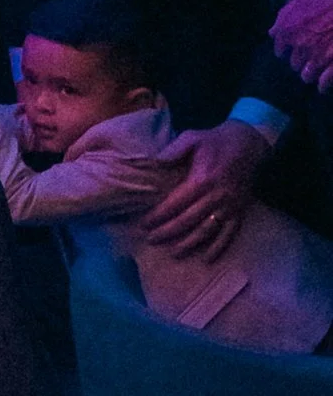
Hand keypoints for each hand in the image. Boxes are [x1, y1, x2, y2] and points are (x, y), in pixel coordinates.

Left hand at [140, 118, 271, 259]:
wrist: (250, 143)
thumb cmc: (216, 140)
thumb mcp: (193, 137)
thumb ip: (173, 150)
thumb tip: (156, 162)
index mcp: (202, 179)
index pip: (176, 203)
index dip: (159, 216)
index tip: (145, 224)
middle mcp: (216, 196)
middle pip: (188, 220)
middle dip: (168, 232)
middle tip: (151, 240)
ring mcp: (230, 205)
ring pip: (207, 230)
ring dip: (190, 243)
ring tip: (174, 253)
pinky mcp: (240, 210)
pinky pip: (230, 232)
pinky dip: (219, 247)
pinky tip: (208, 258)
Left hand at [271, 0, 332, 88]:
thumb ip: (286, 14)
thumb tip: (272, 31)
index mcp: (289, 29)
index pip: (279, 48)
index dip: (285, 48)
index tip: (290, 49)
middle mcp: (300, 46)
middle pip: (294, 63)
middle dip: (299, 60)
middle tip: (307, 56)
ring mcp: (318, 57)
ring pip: (307, 75)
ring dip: (309, 74)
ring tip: (315, 71)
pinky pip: (324, 82)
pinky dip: (322, 85)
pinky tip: (322, 86)